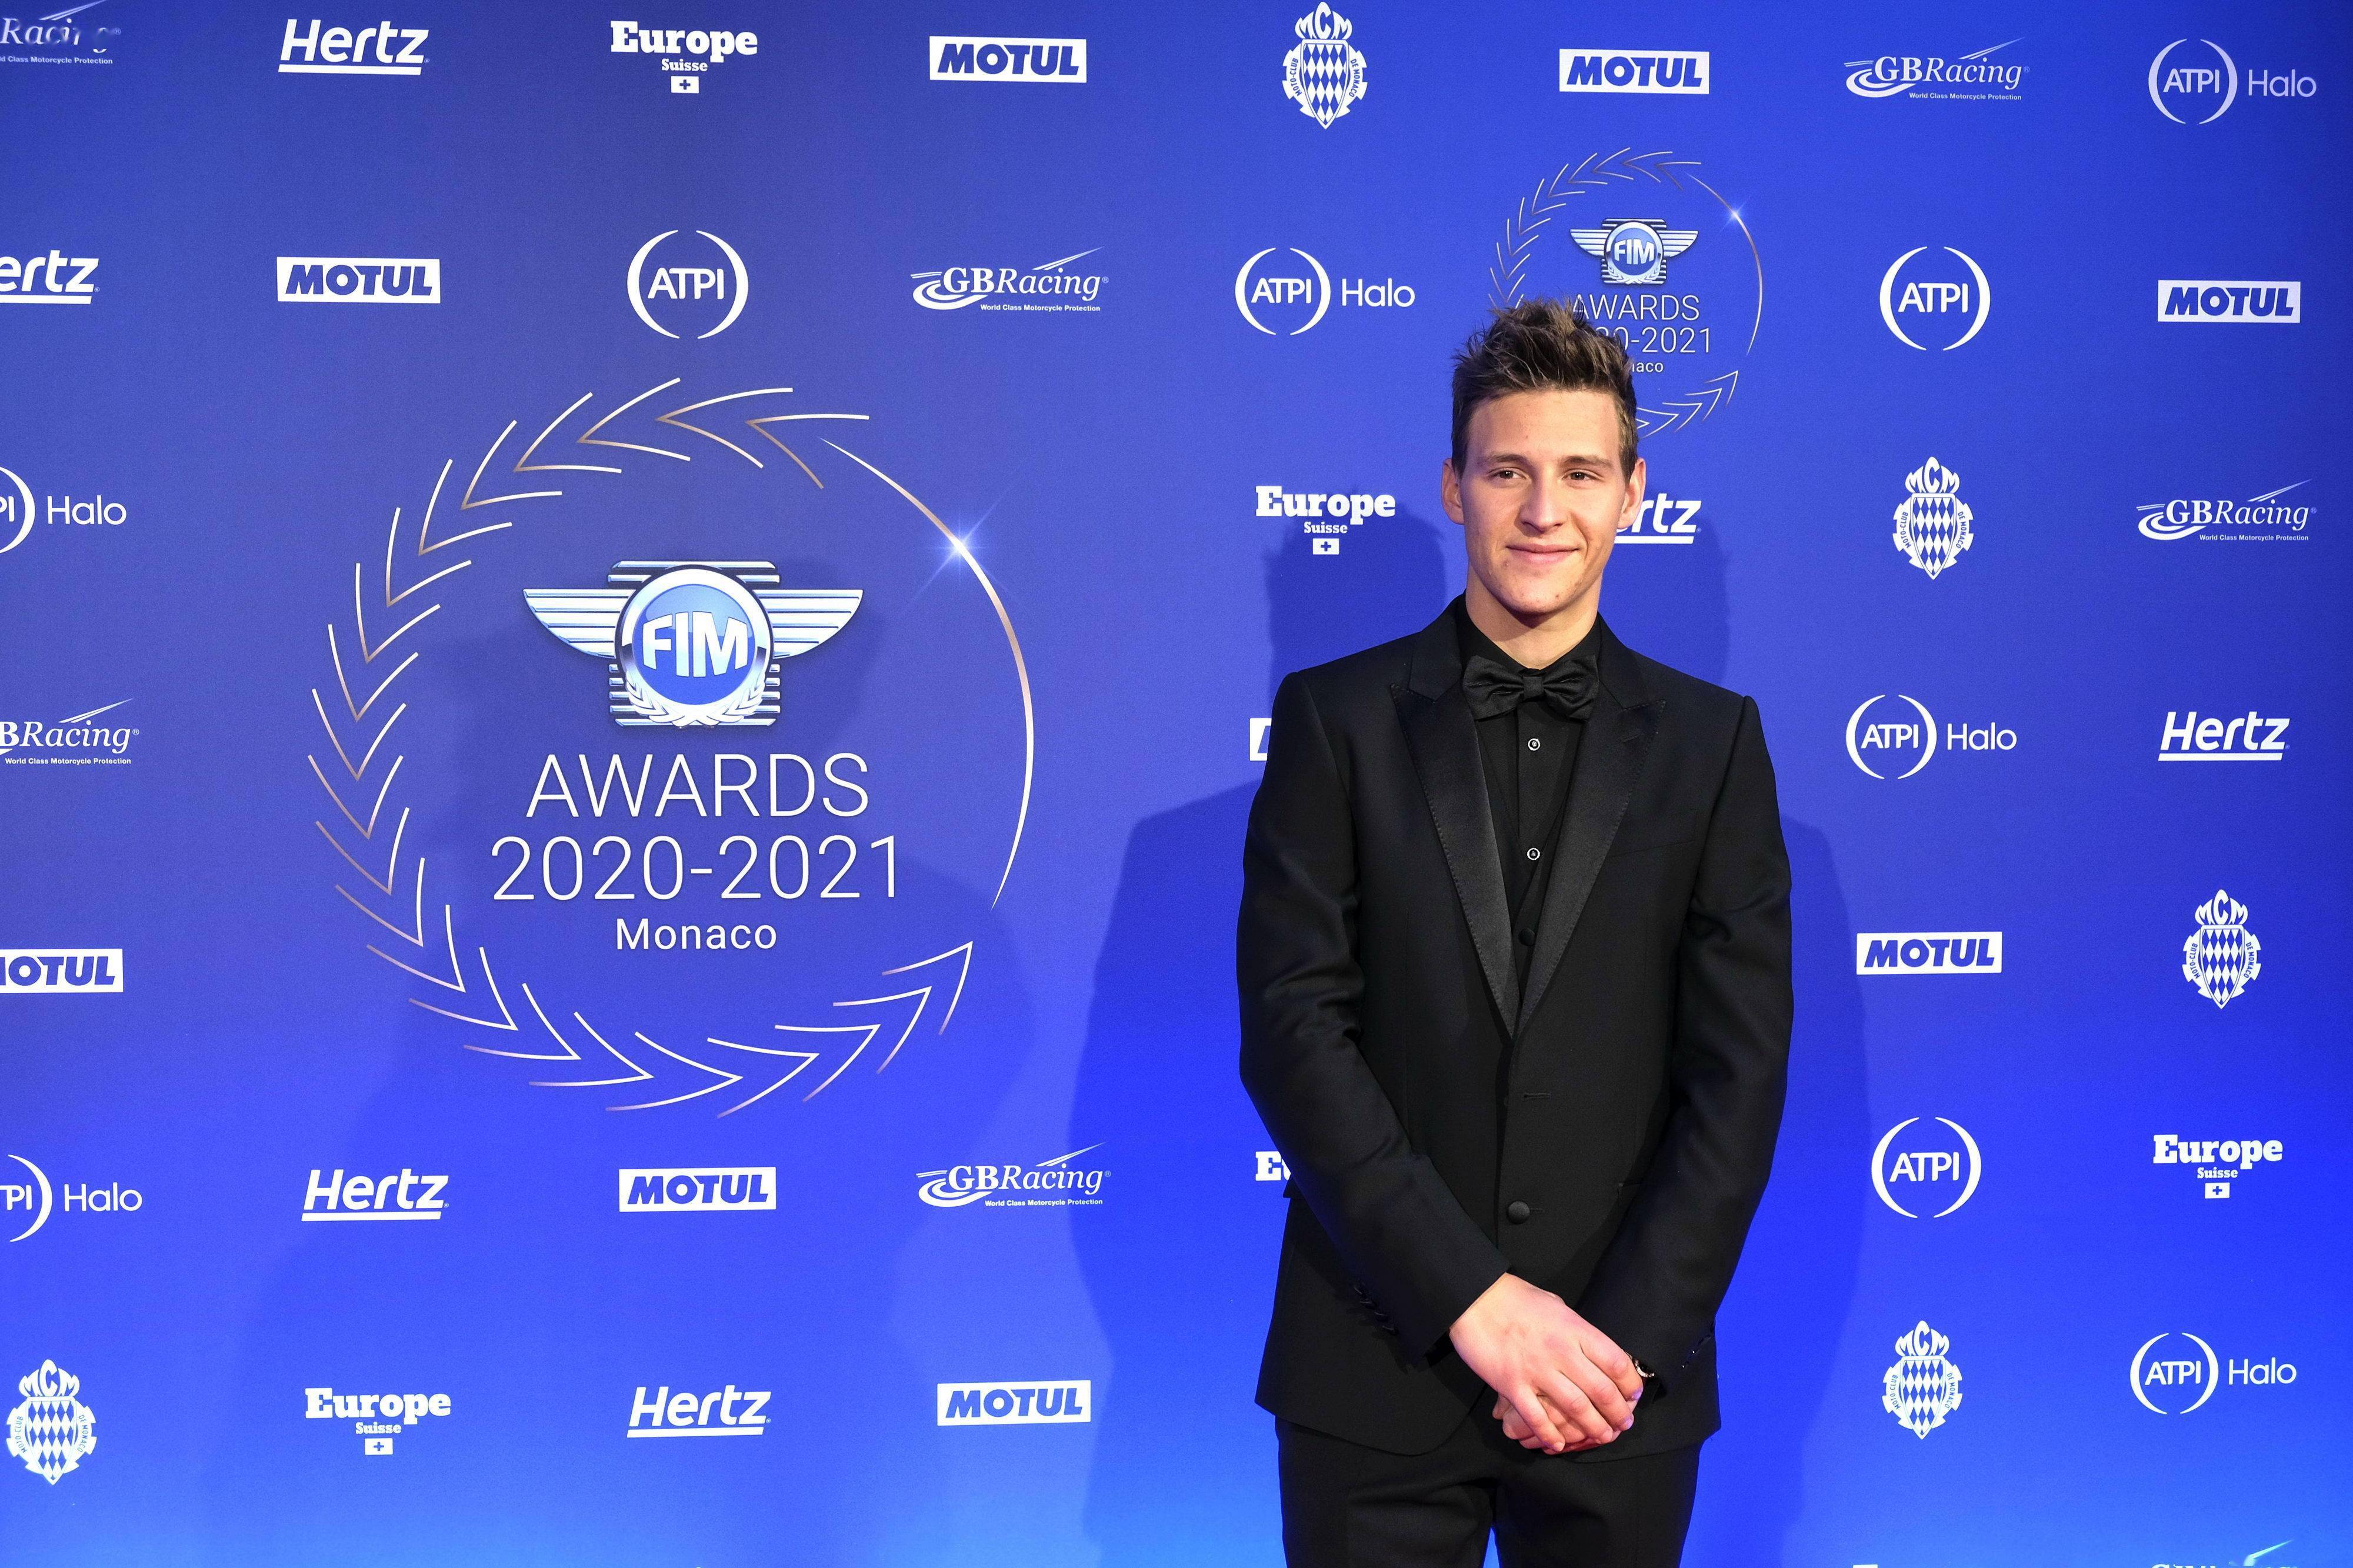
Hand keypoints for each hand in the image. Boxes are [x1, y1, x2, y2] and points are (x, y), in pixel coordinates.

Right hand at [1448, 1273, 1643, 1453]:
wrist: (1474, 1298)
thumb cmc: (1516, 1298)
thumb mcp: (1556, 1305)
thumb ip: (1577, 1329)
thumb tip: (1594, 1348)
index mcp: (1574, 1329)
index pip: (1616, 1362)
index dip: (1631, 1384)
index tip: (1634, 1395)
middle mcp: (1560, 1351)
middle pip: (1601, 1390)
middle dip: (1618, 1413)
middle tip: (1624, 1423)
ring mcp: (1536, 1370)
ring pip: (1575, 1408)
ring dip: (1594, 1427)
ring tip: (1603, 1435)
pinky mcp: (1512, 1384)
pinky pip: (1536, 1417)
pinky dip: (1549, 1435)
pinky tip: (1558, 1445)